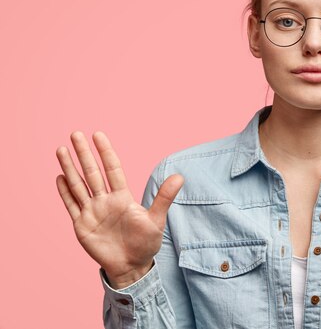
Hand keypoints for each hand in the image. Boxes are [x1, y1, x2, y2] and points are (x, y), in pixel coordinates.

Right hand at [55, 131, 183, 288]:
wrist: (132, 266)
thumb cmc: (146, 242)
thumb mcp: (157, 220)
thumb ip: (165, 198)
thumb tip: (180, 176)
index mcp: (123, 197)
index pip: (112, 169)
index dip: (105, 152)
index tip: (98, 135)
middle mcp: (105, 200)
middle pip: (92, 173)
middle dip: (84, 154)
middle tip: (76, 134)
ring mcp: (92, 212)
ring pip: (78, 185)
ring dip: (69, 168)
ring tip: (61, 150)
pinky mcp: (82, 225)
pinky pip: (71, 205)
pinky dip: (65, 192)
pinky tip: (59, 177)